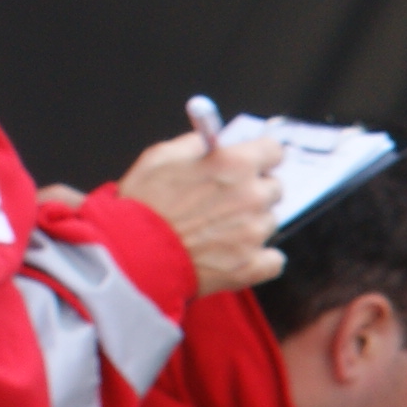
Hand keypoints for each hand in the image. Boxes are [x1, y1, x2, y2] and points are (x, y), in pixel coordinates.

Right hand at [111, 124, 288, 296]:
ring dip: (251, 223)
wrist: (132, 254)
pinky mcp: (251, 265)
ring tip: (216, 228)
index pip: (274, 150)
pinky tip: (235, 252)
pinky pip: (273, 260)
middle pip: (274, 188)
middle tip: (226, 199)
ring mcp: (253, 233)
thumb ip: (198, 144)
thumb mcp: (162, 156)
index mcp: (234, 164)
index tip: (255, 161)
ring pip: (269, 222)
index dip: (262, 156)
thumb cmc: (142, 205)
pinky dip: (259, 258)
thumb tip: (215, 141)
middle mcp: (251, 197)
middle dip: (254, 190)